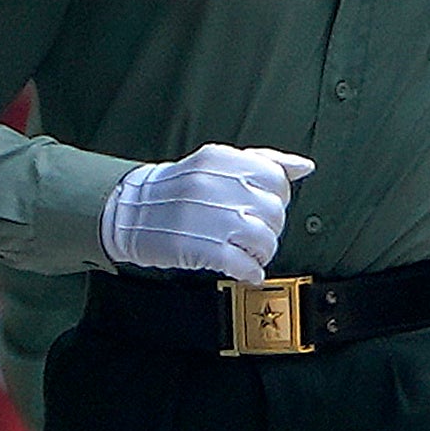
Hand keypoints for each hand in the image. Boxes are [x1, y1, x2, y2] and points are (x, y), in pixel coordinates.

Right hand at [100, 146, 317, 283]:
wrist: (126, 211)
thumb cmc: (174, 190)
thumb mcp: (214, 164)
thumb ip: (260, 162)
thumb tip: (303, 167)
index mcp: (218, 160)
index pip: (275, 178)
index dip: (278, 197)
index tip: (264, 207)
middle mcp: (212, 185)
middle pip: (273, 212)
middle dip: (271, 229)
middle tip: (255, 234)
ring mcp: (204, 217)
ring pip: (262, 239)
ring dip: (262, 252)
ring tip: (250, 253)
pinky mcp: (195, 247)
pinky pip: (240, 263)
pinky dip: (250, 271)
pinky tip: (245, 270)